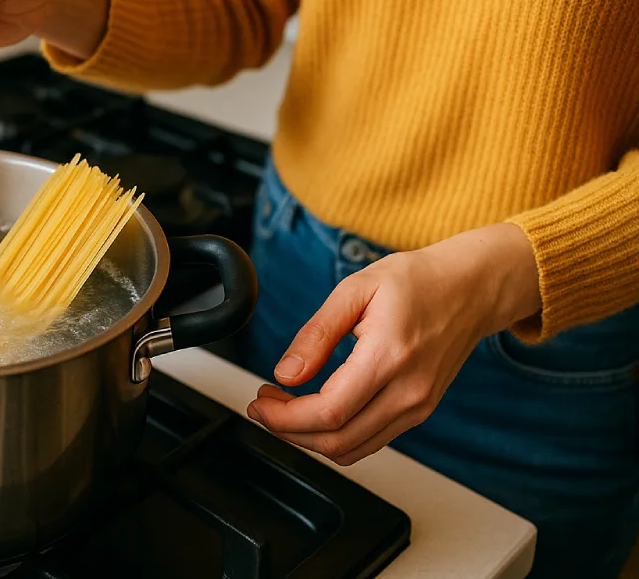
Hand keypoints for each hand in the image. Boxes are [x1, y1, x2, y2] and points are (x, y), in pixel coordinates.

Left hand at [247, 222, 540, 465]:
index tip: (259, 402)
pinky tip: (314, 411)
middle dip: (288, 431)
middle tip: (262, 406)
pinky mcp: (419, 411)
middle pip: (338, 441)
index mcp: (390, 357)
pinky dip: (335, 436)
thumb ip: (317, 333)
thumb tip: (286, 373)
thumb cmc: (417, 280)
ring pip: (353, 449)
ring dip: (309, 438)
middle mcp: (409, 392)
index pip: (329, 412)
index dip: (285, 418)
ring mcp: (417, 407)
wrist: (470, 288)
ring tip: (282, 408)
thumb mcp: (356, 289)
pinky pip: (370, 440)